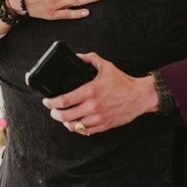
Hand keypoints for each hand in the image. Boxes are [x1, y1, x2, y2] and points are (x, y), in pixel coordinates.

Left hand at [42, 52, 158, 134]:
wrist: (140, 96)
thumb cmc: (123, 82)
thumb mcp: (106, 66)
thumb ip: (90, 59)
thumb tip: (78, 56)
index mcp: (90, 91)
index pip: (64, 100)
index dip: (51, 103)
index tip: (46, 101)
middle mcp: (93, 106)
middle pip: (65, 116)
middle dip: (55, 114)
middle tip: (52, 111)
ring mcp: (98, 118)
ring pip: (74, 126)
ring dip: (65, 122)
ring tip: (63, 117)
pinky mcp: (104, 125)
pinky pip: (86, 131)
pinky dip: (78, 128)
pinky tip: (76, 123)